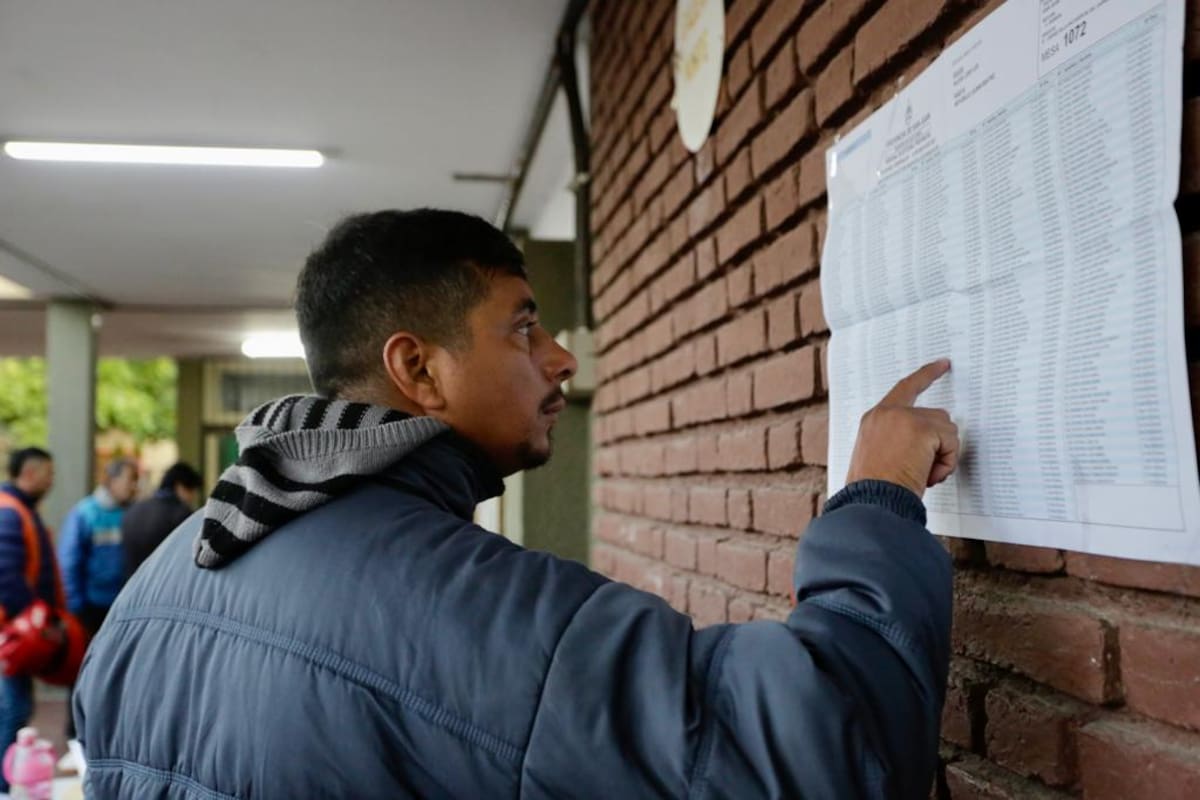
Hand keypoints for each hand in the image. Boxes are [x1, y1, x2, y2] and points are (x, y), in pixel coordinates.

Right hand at [845, 359, 958, 498]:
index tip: (943, 364)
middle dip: (939, 444)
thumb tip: (930, 446)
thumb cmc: (874, 490)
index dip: (925, 376)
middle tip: (925, 470)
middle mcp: (887, 413)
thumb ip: (900, 442)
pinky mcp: (921, 428)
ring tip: (922, 475)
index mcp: (874, 419)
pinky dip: (947, 462)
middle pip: (936, 416)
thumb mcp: (879, 459)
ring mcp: (904, 418)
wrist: (871, 503)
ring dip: (942, 455)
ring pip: (947, 429)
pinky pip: (952, 442)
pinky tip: (928, 475)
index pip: (904, 389)